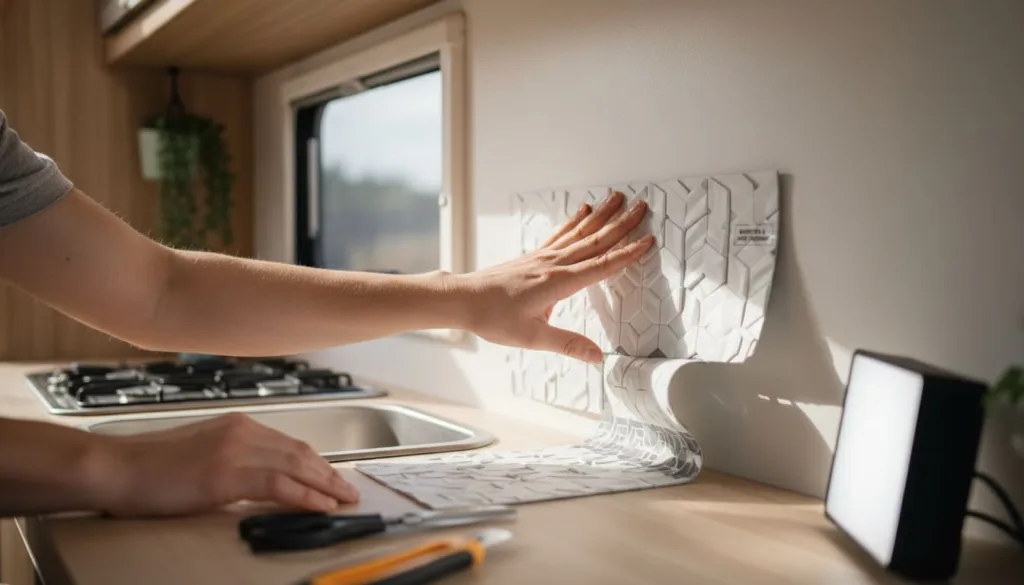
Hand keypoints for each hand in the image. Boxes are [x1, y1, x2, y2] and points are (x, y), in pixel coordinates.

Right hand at [93, 413, 357, 516]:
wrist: (115, 467)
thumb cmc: (149, 467)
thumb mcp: (200, 453)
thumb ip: (233, 459)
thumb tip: (261, 479)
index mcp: (237, 424)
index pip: (289, 443)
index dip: (316, 462)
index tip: (333, 477)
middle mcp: (242, 431)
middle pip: (300, 452)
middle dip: (328, 473)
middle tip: (348, 491)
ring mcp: (235, 450)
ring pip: (296, 465)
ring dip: (325, 485)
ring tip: (343, 500)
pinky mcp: (226, 473)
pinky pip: (278, 484)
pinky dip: (305, 495)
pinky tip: (321, 506)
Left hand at [451, 191, 652, 363]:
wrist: (463, 299)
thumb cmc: (493, 317)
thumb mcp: (531, 337)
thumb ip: (566, 344)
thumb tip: (597, 356)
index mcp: (558, 283)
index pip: (601, 266)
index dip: (627, 254)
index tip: (647, 241)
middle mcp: (553, 264)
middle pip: (595, 241)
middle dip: (621, 224)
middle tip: (642, 207)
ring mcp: (543, 257)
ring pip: (579, 232)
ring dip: (602, 215)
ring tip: (618, 198)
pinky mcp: (534, 256)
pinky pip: (561, 233)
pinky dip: (575, 221)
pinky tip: (583, 210)